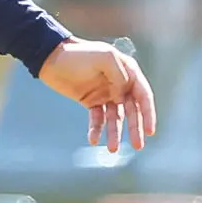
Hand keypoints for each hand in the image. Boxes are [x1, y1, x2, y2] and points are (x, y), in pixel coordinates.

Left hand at [37, 39, 154, 152]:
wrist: (51, 57)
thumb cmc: (78, 54)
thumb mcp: (103, 57)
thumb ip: (118, 74)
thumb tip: (123, 94)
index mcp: (127, 71)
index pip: (143, 95)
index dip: (148, 114)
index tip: (150, 132)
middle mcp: (119, 84)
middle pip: (132, 110)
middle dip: (136, 128)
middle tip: (138, 146)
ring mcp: (105, 94)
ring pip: (115, 118)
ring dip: (115, 133)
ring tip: (113, 149)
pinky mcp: (91, 101)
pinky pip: (97, 119)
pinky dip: (97, 130)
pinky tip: (94, 139)